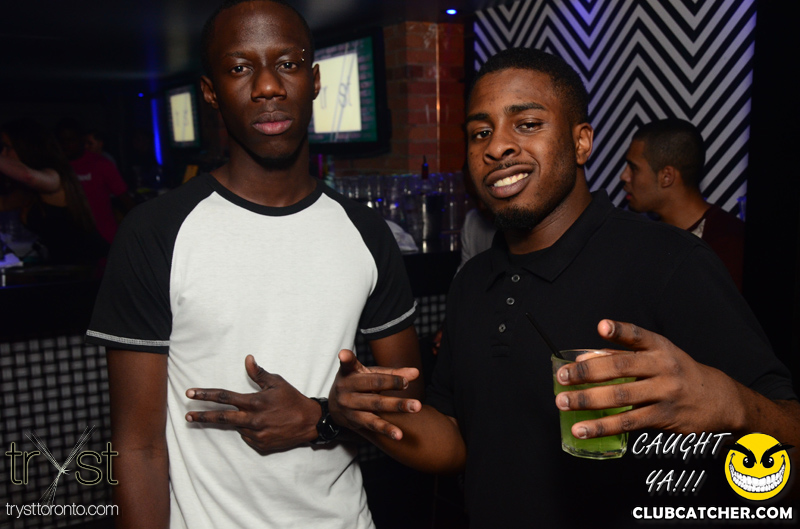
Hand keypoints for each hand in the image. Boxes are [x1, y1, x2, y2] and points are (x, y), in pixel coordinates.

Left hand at [185, 355, 319, 452]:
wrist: (309, 422)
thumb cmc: (293, 399)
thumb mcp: (277, 382)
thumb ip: (259, 373)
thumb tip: (247, 359)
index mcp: (254, 402)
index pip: (224, 397)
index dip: (205, 395)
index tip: (190, 394)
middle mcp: (252, 420)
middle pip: (221, 418)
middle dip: (202, 417)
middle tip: (188, 417)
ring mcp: (255, 435)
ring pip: (237, 427)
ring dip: (238, 421)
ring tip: (258, 415)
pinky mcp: (260, 445)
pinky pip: (248, 437)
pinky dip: (250, 430)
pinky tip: (263, 425)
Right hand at [329, 349, 420, 440]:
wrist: (333, 407)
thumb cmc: (356, 384)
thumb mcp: (368, 374)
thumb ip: (392, 373)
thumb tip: (416, 372)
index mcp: (348, 371)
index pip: (352, 363)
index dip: (360, 360)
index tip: (381, 362)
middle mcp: (346, 388)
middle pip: (372, 384)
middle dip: (392, 384)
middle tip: (409, 384)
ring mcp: (349, 406)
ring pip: (375, 405)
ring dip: (396, 406)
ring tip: (415, 407)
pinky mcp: (354, 421)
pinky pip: (372, 425)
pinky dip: (386, 429)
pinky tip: (399, 434)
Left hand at [554, 319, 743, 439]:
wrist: (718, 400)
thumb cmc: (676, 373)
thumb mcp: (657, 356)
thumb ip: (621, 355)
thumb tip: (584, 359)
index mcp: (659, 347)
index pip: (638, 336)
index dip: (619, 331)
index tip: (602, 327)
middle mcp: (663, 367)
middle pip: (620, 368)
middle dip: (587, 372)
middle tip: (561, 376)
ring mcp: (664, 393)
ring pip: (620, 397)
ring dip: (588, 401)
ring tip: (563, 403)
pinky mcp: (663, 417)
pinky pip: (627, 422)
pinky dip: (602, 426)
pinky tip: (583, 429)